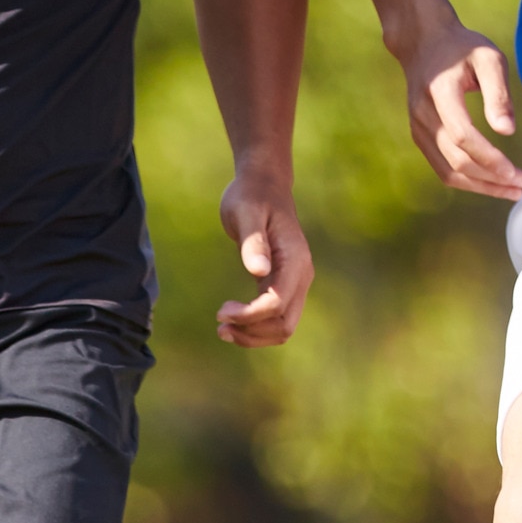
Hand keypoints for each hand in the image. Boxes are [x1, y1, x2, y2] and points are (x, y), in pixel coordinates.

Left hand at [216, 170, 313, 347]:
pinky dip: (255, 328)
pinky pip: (275, 318)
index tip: (221, 312)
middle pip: (285, 325)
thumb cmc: (251, 196)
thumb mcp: (246, 212)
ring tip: (222, 329)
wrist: (263, 187)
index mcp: (295, 260)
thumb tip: (259, 271)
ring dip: (254, 336)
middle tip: (220, 326)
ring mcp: (294, 283)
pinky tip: (231, 321)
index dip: (250, 315)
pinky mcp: (282, 285)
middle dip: (253, 333)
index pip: (277, 303)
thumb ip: (253, 241)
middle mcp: (301, 275)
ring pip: (283, 328)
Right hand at [397, 19, 521, 200]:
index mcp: (440, 91)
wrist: (423, 44)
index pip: (462, 136)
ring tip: (510, 191)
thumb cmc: (462, 48)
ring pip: (447, 172)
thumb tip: (507, 132)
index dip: (490, 159)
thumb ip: (499, 94)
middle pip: (455, 161)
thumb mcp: (489, 59)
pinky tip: (490, 182)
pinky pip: (442, 168)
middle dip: (490, 179)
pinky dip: (467, 181)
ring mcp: (418, 129)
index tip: (517, 172)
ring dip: (480, 187)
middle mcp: (423, 115)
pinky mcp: (420, 137)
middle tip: (521, 185)